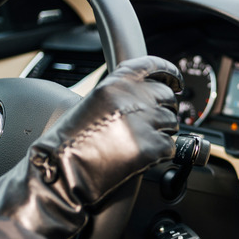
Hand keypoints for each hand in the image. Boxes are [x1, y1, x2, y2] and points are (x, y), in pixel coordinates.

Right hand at [0, 56, 182, 238]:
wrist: (61, 171)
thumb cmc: (69, 142)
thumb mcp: (92, 104)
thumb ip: (120, 96)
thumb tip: (146, 98)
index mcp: (116, 84)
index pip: (153, 67)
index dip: (170, 74)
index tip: (177, 82)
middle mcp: (132, 98)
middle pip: (167, 97)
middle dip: (165, 110)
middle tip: (155, 123)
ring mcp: (143, 123)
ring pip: (172, 123)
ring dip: (163, 132)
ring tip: (141, 143)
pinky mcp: (151, 147)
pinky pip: (171, 147)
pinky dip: (162, 153)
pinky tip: (144, 157)